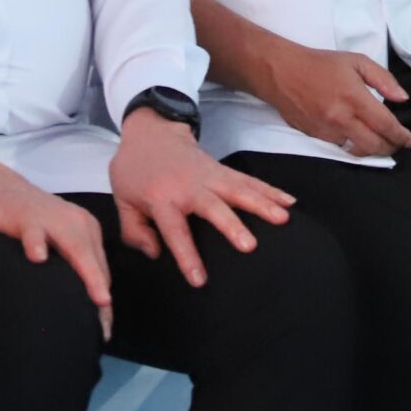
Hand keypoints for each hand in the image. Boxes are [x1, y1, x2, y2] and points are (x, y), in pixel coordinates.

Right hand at [0, 146, 111, 334]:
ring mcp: (52, 218)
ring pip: (75, 247)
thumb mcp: (56, 241)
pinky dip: (37, 244)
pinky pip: (34, 232)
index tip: (104, 330)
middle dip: (102, 293)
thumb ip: (69, 265)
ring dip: (87, 272)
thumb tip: (82, 306)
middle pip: (94, 261)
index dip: (103, 300)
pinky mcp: (26, 216)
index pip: (101, 269)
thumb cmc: (28, 223)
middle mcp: (76, 222)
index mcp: (86, 229)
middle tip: (105, 326)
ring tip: (98, 299)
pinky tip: (38, 258)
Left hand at [110, 110, 293, 287]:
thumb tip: (156, 253)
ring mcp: (209, 176)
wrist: (150, 130)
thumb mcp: (121, 200)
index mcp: (161, 198)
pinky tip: (289, 202)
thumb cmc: (134, 170)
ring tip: (283, 218)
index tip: (200, 280)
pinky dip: (270, 190)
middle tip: (250, 246)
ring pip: (238, 190)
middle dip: (232, 226)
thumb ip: (134, 231)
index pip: (175, 231)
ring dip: (262, 204)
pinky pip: (249, 181)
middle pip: (213, 207)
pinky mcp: (222, 170)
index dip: (187, 255)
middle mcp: (188, 187)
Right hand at [256, 38, 410, 157]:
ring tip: (379, 141)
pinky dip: (352, 144)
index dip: (401, 136)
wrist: (282, 72)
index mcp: (354, 98)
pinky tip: (357, 136)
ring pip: (357, 150)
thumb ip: (383, 79)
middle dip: (390, 148)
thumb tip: (401, 98)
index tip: (409, 140)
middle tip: (397, 143)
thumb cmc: (319, 64)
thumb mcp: (356, 61)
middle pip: (374, 146)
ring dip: (371, 149)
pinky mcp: (314, 137)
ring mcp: (326, 131)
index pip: (385, 125)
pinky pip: (340, 147)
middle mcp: (341, 118)